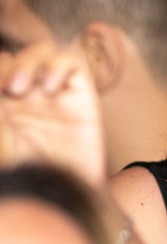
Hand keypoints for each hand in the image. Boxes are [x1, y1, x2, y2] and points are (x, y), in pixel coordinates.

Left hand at [0, 42, 105, 187]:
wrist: (61, 192)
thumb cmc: (25, 172)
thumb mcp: (0, 139)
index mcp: (4, 102)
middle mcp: (28, 93)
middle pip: (14, 56)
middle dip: (5, 66)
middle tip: (5, 89)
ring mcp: (54, 92)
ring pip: (42, 51)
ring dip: (27, 62)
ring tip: (18, 88)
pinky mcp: (82, 93)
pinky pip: (72, 62)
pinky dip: (57, 66)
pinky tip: (48, 88)